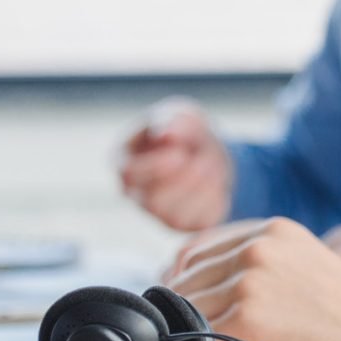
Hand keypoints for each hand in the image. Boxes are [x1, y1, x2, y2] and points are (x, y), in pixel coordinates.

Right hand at [118, 98, 231, 230]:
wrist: (207, 150)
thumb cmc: (185, 130)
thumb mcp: (181, 115)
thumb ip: (172, 122)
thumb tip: (167, 135)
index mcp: (123, 160)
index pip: (129, 173)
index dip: (155, 166)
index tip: (181, 154)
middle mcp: (135, 192)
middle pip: (152, 201)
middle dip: (184, 182)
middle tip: (206, 161)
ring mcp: (157, 213)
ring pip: (175, 216)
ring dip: (201, 190)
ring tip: (213, 165)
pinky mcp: (182, 225)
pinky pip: (198, 223)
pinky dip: (214, 200)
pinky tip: (217, 181)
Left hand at [167, 217, 340, 340]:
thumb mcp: (305, 276)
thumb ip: (258, 277)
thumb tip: (198, 309)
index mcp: (273, 232)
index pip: (194, 256)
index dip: (192, 297)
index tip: (202, 325)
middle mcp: (258, 247)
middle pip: (184, 289)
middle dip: (193, 329)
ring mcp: (250, 282)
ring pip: (185, 321)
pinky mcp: (246, 322)